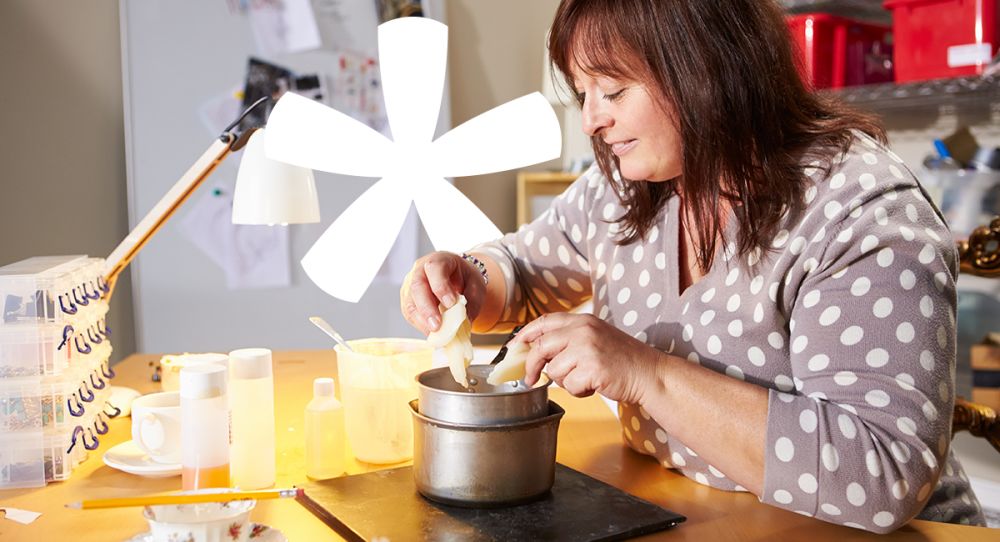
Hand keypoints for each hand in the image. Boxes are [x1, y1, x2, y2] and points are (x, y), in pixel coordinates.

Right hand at [400, 251, 486, 334]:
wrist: (456, 278)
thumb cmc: (465, 279)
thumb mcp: (475, 285)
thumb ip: (472, 301)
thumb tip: (465, 322)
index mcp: (439, 259)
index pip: (434, 268)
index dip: (440, 286)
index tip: (450, 303)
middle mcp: (419, 270)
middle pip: (417, 286)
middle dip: (427, 308)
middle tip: (437, 326)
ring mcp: (410, 285)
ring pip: (410, 302)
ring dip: (422, 320)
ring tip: (435, 333)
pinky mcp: (407, 300)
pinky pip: (409, 313)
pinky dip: (420, 324)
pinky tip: (431, 332)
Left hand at [515, 313, 661, 403]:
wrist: (649, 373)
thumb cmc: (623, 360)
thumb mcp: (595, 338)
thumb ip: (569, 340)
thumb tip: (536, 352)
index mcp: (583, 320)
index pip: (544, 322)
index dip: (524, 335)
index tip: (513, 348)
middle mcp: (583, 330)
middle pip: (541, 347)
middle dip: (532, 366)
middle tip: (531, 379)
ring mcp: (588, 348)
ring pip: (555, 371)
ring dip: (566, 382)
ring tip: (586, 379)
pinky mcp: (593, 368)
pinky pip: (570, 386)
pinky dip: (579, 391)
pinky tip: (595, 385)